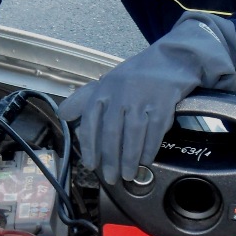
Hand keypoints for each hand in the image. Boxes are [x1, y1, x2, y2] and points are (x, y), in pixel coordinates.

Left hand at [60, 12, 235, 184]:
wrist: (173, 58)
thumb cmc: (138, 74)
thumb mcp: (110, 81)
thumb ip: (85, 98)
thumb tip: (62, 113)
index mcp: (106, 87)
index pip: (91, 119)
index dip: (90, 145)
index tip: (91, 165)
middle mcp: (122, 91)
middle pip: (112, 131)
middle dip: (110, 158)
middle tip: (111, 177)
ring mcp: (144, 95)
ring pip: (133, 133)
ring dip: (130, 158)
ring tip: (128, 175)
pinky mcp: (164, 100)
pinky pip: (155, 129)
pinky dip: (150, 148)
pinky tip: (146, 160)